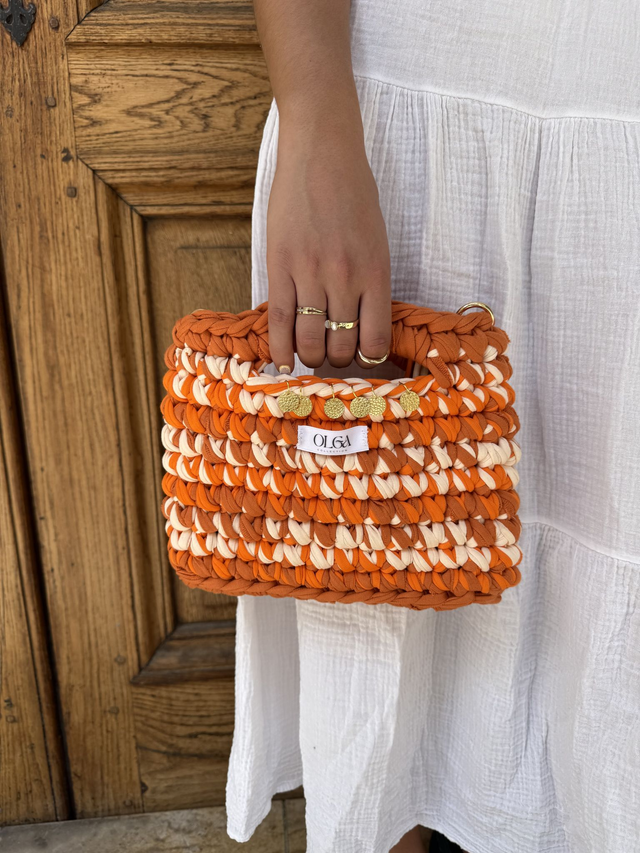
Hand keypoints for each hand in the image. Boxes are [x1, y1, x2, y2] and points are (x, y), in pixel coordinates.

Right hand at [266, 123, 391, 371]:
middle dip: (337, 359)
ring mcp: (311, 273)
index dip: (368, 360)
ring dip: (310, 356)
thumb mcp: (377, 241)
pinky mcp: (280, 265)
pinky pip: (279, 320)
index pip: (375, 342)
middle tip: (331, 354)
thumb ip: (371, 284)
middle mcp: (346, 279)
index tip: (360, 358)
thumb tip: (361, 327)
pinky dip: (280, 347)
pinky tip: (281, 362)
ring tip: (308, 354)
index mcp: (376, 274)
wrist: (322, 152)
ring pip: (310, 340)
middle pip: (341, 346)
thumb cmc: (354, 195)